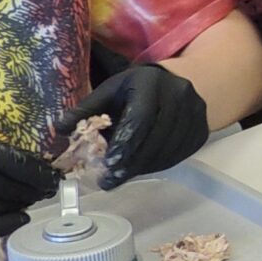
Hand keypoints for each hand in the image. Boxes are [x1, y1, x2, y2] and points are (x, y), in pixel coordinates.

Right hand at [0, 119, 59, 239]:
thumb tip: (31, 171)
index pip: (19, 166)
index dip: (41, 175)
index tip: (54, 178)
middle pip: (11, 190)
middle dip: (32, 192)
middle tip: (44, 192)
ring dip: (17, 207)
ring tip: (27, 203)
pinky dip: (1, 226)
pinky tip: (15, 220)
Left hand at [71, 64, 209, 187]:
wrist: (178, 82)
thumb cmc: (136, 88)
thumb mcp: (110, 91)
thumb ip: (87, 110)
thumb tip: (59, 129)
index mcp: (152, 81)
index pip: (142, 116)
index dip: (126, 142)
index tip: (109, 163)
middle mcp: (179, 94)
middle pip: (156, 136)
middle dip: (132, 161)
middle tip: (112, 179)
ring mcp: (196, 112)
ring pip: (169, 149)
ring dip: (144, 167)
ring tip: (123, 177)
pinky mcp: (202, 129)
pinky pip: (180, 154)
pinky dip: (159, 166)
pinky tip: (142, 169)